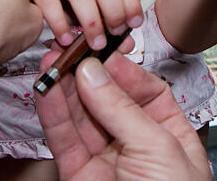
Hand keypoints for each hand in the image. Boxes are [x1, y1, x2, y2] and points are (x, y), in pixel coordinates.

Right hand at [32, 0, 144, 50]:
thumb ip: (112, 17)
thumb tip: (127, 43)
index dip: (132, 0)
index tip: (134, 23)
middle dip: (114, 12)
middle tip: (114, 33)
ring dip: (91, 21)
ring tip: (95, 42)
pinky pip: (50, 2)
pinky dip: (60, 24)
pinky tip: (67, 39)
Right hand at [37, 52, 211, 179]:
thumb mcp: (158, 149)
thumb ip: (123, 111)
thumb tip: (96, 75)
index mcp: (171, 136)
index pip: (146, 92)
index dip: (124, 70)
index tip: (103, 50)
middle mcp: (137, 146)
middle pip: (109, 100)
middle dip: (88, 74)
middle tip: (70, 48)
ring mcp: (106, 161)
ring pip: (81, 116)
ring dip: (64, 88)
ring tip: (51, 61)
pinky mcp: (78, 175)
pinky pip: (63, 139)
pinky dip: (51, 113)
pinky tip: (45, 89)